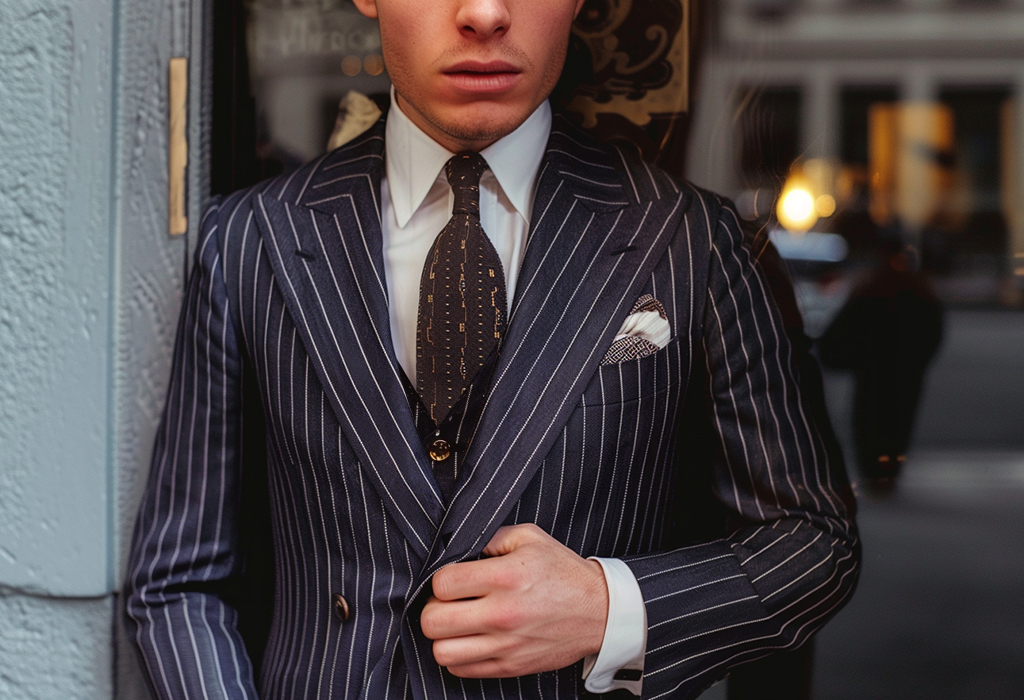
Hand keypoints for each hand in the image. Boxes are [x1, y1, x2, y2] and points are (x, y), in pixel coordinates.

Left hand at [421, 523, 608, 677]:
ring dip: (443, 636)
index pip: (441, 584)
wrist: (600, 612)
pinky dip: (458, 656)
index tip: (454, 578)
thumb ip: (490, 537)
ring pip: (442, 651)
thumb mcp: (530, 538)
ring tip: (457, 624)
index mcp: (505, 576)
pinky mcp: (510, 666)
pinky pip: (462, 670)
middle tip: (448, 602)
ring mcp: (506, 645)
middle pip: (433, 621)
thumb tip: (457, 546)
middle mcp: (502, 613)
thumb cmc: (563, 572)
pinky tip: (470, 639)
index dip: (441, 579)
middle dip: (434, 608)